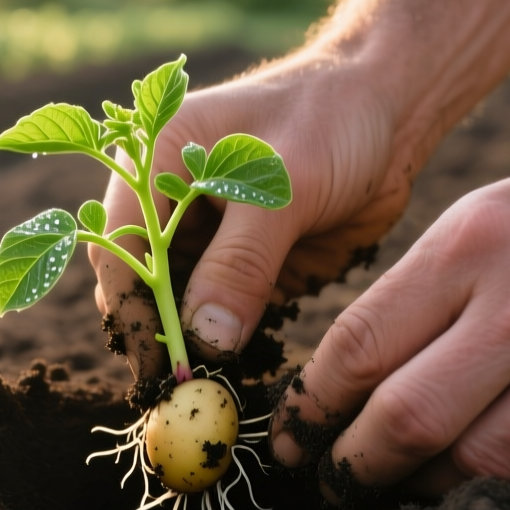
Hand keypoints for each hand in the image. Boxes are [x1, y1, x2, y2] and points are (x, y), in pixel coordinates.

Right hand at [91, 49, 423, 379]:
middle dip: (156, 339)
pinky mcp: (242, 269)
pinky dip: (227, 350)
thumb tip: (205, 339)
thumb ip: (241, 260)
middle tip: (182, 396)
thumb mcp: (285, 184)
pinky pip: (222, 320)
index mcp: (153, 160)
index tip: (158, 366)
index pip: (118, 247)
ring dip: (191, 351)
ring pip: (177, 310)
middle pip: (138, 285)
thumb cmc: (332, 119)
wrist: (391, 112)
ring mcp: (204, 240)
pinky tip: (240, 379)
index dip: (132, 309)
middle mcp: (167, 203)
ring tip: (211, 396)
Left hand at [268, 123, 509, 493]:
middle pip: (409, 420)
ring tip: (401, 483)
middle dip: (353, 468)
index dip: (312, 407)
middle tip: (329, 484)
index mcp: (477, 242)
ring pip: (480, 464)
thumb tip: (346, 385)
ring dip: (426, 486)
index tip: (291, 437)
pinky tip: (494, 458)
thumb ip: (420, 294)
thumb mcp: (489, 216)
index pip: (362, 346)